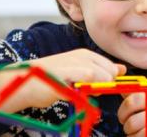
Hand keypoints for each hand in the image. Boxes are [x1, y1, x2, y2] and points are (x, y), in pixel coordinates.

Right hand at [0, 48, 125, 112]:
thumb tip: (122, 69)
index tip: (101, 90)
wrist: (25, 82)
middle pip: (109, 73)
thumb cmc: (52, 80)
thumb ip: (100, 71)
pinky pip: (87, 78)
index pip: (111, 68)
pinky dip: (86, 88)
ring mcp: (74, 63)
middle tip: (86, 92)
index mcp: (86, 55)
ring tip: (77, 90)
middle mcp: (82, 56)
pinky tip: (76, 91)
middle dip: (106, 86)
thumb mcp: (79, 74)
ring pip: (102, 76)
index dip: (111, 82)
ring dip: (96, 88)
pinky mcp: (66, 72)